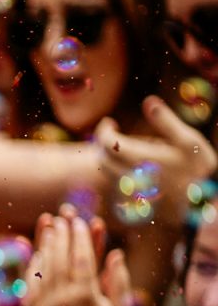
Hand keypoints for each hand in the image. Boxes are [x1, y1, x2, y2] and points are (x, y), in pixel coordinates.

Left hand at [20, 207, 127, 305]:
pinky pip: (30, 281)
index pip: (82, 258)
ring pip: (43, 266)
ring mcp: (44, 304)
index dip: (80, 236)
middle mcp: (62, 299)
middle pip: (60, 257)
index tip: (81, 220)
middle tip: (64, 216)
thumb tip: (115, 253)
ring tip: (50, 226)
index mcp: (85, 297)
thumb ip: (119, 281)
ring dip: (46, 244)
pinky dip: (34, 264)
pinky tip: (39, 251)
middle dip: (62, 234)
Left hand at [96, 96, 217, 219]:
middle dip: (104, 145)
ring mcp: (130, 193)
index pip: (107, 144)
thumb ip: (165, 121)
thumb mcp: (187, 140)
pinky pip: (116, 187)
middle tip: (113, 134)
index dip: (103, 130)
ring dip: (110, 159)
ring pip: (108, 174)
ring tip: (125, 149)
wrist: (203, 202)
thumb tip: (148, 101)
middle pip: (103, 160)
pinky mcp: (133, 204)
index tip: (109, 122)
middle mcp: (130, 177)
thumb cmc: (198, 168)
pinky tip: (132, 168)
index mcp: (140, 159)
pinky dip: (117, 174)